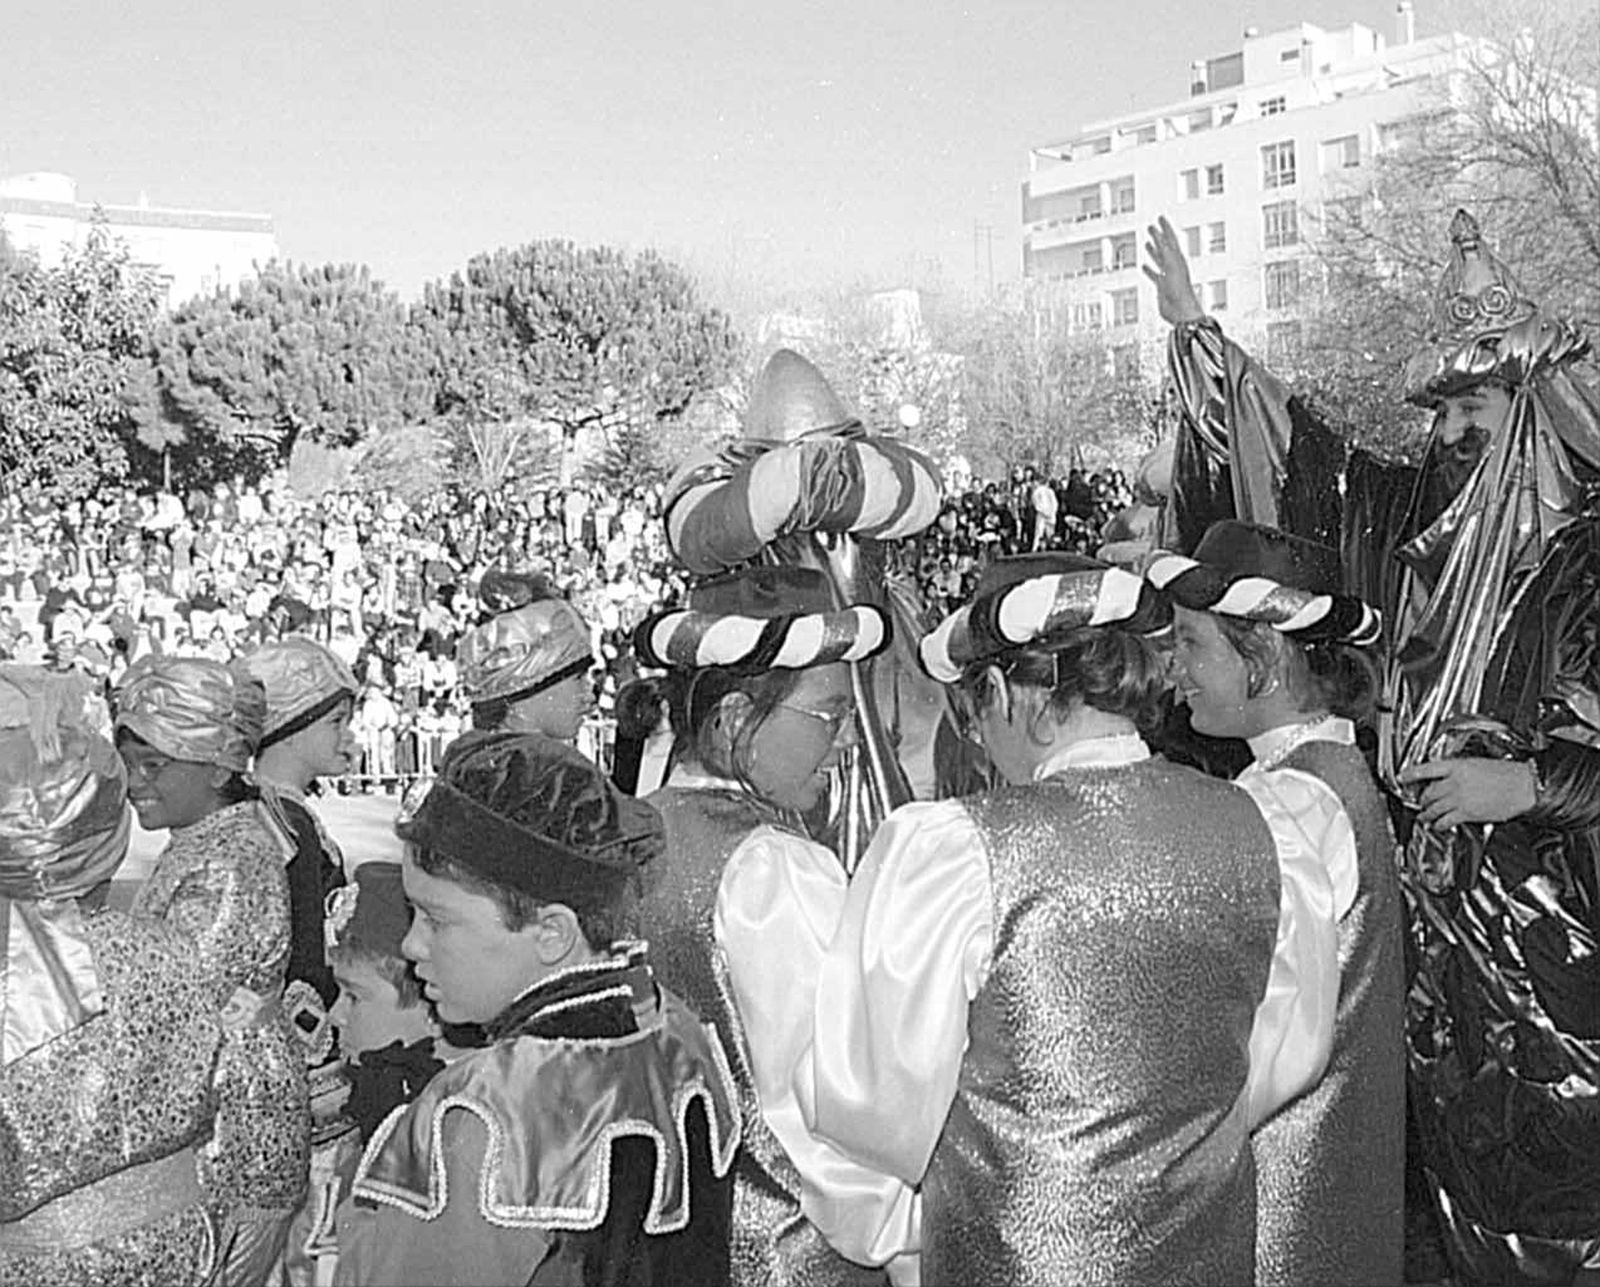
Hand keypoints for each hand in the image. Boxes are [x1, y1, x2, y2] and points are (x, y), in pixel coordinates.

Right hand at [1142, 216, 1205, 325]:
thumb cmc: (1180, 292)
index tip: (1160, 218)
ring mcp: (1168, 276)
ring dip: (1154, 250)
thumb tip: (1161, 238)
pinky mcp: (1162, 287)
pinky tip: (1145, 266)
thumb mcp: (1172, 267)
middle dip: (1159, 236)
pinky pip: (1154, 274)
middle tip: (1152, 226)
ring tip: (1148, 242)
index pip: (1170, 239)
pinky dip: (1149, 269)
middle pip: (1164, 247)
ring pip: (1159, 259)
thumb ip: (1166, 253)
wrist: (1181, 311)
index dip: (1165, 228)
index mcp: (1177, 259)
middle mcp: (1173, 266)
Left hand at [1398, 757, 1537, 828]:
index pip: (1425, 769)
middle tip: (1420, 801)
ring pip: (1433, 808)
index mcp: (1457, 766)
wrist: (1524, 785)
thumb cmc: (1508, 773)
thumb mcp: (1478, 764)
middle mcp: (1454, 782)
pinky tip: (1437, 826)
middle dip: (1422, 799)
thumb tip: (1450, 778)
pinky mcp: (1466, 813)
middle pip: (1428, 792)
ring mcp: (1459, 798)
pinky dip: (1438, 825)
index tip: (1402, 778)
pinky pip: (1445, 821)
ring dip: (1426, 813)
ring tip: (1423, 816)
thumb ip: (1460, 771)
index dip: (1410, 774)